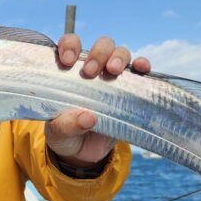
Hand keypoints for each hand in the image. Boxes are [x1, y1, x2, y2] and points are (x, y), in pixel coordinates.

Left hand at [45, 34, 150, 167]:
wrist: (84, 155)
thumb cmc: (65, 136)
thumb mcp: (57, 134)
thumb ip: (65, 126)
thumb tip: (88, 118)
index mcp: (69, 71)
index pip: (70, 45)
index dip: (69, 45)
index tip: (67, 61)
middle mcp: (93, 69)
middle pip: (101, 46)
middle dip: (98, 53)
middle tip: (89, 72)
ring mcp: (113, 78)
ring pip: (121, 53)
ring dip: (119, 57)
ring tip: (113, 71)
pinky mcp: (130, 91)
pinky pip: (140, 72)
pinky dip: (143, 66)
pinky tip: (142, 68)